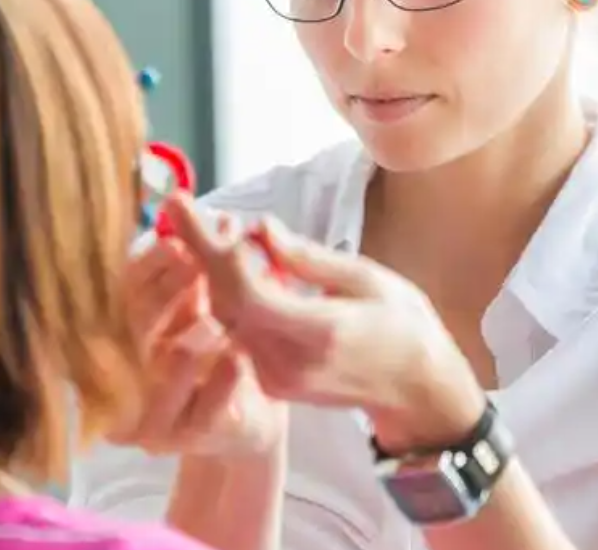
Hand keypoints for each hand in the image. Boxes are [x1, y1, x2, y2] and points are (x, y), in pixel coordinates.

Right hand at [107, 235, 286, 456]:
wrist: (246, 415)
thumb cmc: (217, 348)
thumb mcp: (201, 299)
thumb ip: (188, 262)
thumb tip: (184, 204)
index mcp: (121, 334)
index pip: (121, 293)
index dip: (147, 266)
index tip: (177, 242)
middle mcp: (123, 373)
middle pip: (135, 329)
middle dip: (168, 295)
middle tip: (198, 267)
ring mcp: (146, 411)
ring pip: (157, 374)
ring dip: (187, 342)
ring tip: (215, 319)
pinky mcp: (180, 440)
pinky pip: (198, 413)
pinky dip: (217, 386)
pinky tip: (236, 361)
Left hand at [163, 194, 485, 453]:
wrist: (417, 389)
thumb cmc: (403, 324)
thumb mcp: (366, 278)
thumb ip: (306, 257)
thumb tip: (259, 228)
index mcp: (318, 333)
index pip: (245, 291)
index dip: (210, 249)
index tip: (183, 208)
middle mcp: (288, 362)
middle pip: (223, 302)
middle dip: (198, 251)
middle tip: (180, 209)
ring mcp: (277, 378)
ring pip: (223, 317)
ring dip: (210, 272)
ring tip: (209, 228)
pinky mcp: (272, 382)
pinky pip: (235, 332)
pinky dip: (227, 294)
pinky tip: (231, 264)